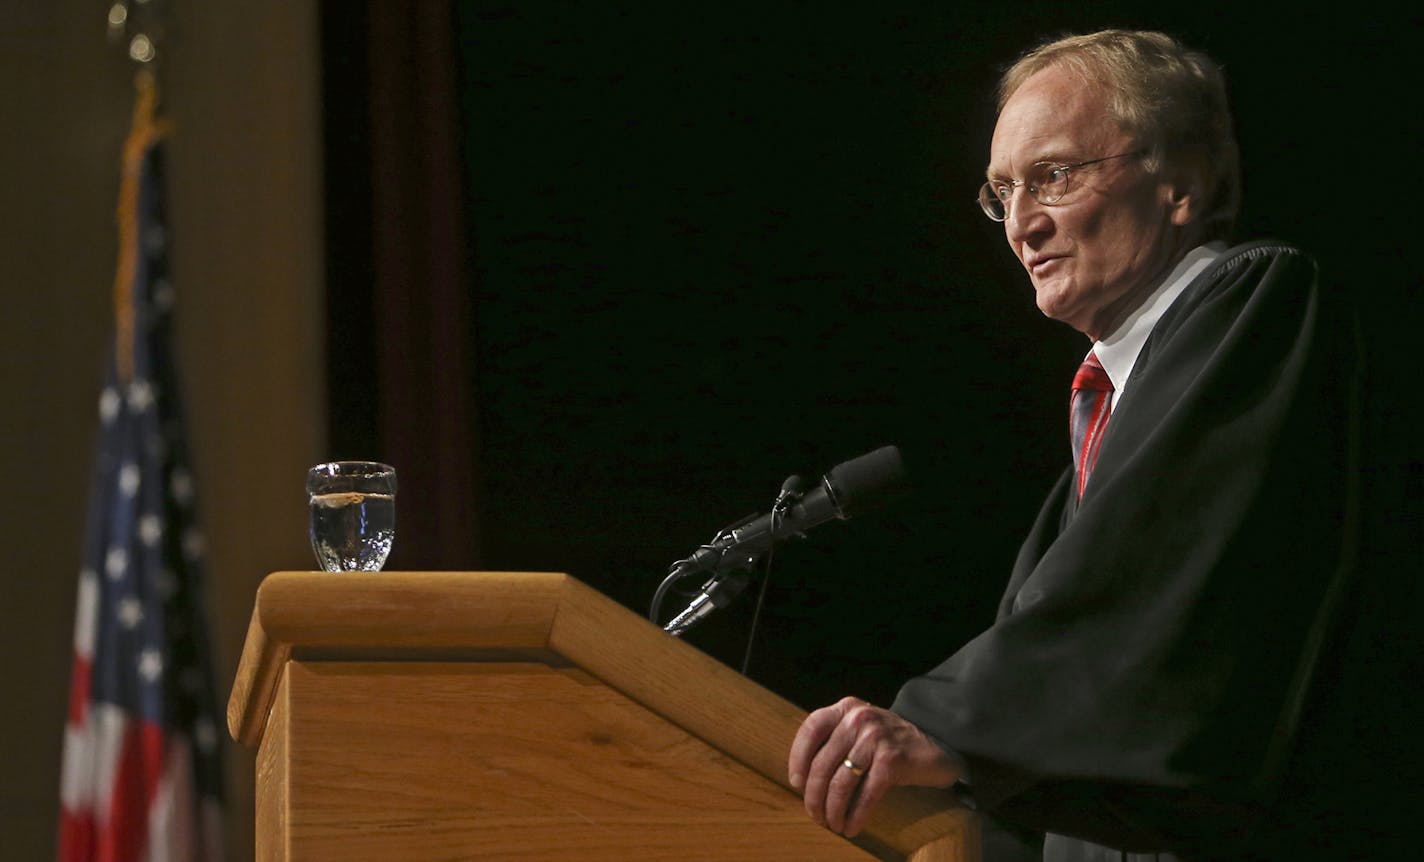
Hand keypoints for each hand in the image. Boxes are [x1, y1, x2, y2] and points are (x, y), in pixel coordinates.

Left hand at [788, 696, 962, 837]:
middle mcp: (858, 718)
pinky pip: (865, 794)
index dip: (798, 758)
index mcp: (846, 708)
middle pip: (822, 763)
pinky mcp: (892, 760)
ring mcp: (876, 738)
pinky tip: (852, 827)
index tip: (796, 783)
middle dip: (814, 796)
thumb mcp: (861, 729)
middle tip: (815, 815)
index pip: (811, 729)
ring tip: (833, 825)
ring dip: (833, 810)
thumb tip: (803, 780)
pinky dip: (855, 815)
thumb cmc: (890, 742)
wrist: (937, 745)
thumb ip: (835, 740)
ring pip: (841, 782)